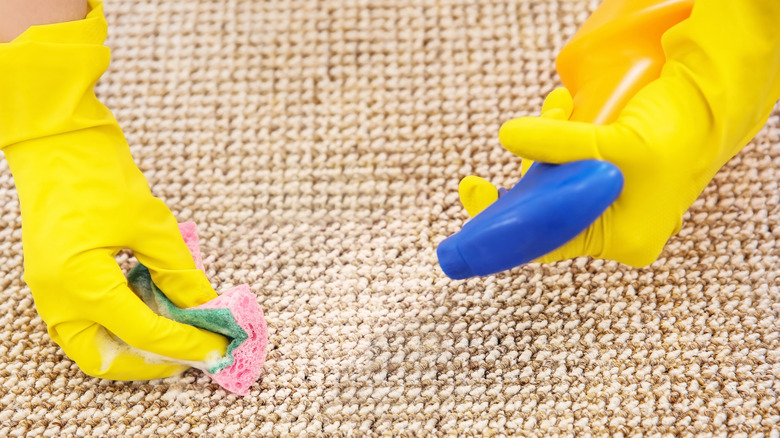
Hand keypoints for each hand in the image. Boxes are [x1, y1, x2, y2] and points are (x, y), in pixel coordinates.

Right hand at [0, 1, 227, 379]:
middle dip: (153, 363)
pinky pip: (88, 323)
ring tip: (178, 335)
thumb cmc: (100, 176)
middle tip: (194, 352)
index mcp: (81, 284)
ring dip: (136, 348)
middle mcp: (59, 299)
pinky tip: (155, 311)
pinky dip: (121, 327)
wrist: (57, 143)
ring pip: (93, 346)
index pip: (143, 334)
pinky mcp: (57, 282)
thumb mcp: (153, 226)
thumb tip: (205, 306)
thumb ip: (179, 273)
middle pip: (107, 359)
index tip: (219, 348)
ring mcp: (52, 293)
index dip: (186, 344)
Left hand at [471, 0, 779, 266]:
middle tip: (495, 159)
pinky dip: (560, 139)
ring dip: (545, 148)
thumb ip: (559, 143)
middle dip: (524, 175)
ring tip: (557, 109)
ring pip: (555, 183)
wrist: (713, 103)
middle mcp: (615, 229)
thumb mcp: (613, 142)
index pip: (546, 243)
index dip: (502, 224)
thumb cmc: (678, 131)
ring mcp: (611, 203)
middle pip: (545, 212)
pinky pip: (569, 165)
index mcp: (621, 240)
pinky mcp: (608, 178)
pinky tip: (562, 108)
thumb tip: (506, 138)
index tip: (474, 195)